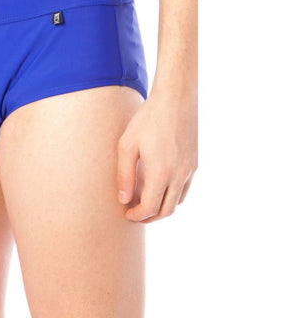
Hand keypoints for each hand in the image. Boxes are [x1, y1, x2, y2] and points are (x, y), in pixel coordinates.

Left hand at [116, 88, 197, 221]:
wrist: (175, 100)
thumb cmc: (147, 120)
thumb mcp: (127, 145)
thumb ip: (124, 175)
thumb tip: (123, 200)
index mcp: (160, 173)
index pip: (149, 208)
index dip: (137, 215)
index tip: (126, 214)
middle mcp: (178, 176)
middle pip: (165, 211)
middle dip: (149, 217)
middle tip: (135, 214)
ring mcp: (189, 170)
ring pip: (178, 202)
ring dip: (162, 208)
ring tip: (145, 203)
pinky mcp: (194, 163)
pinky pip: (185, 189)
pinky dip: (173, 196)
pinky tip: (159, 188)